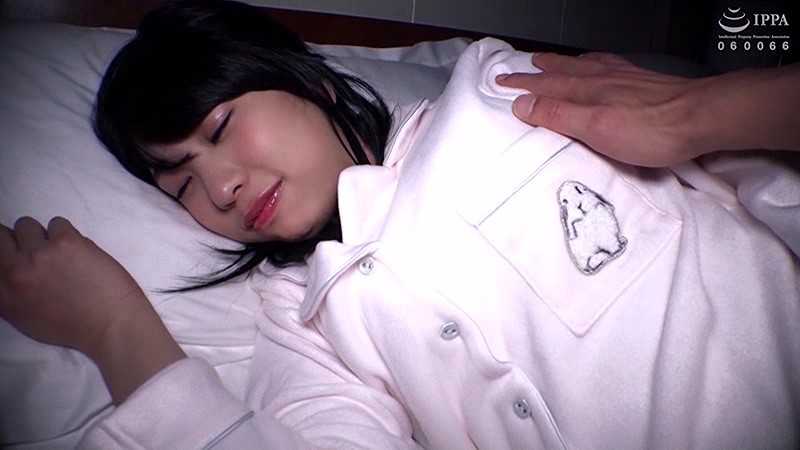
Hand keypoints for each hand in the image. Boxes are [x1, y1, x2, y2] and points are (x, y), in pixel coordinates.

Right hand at [0, 216, 184, 403]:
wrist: (111, 325)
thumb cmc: (74, 325)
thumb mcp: (25, 316)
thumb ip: (9, 290)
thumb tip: (7, 267)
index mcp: (3, 293)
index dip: (5, 249)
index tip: (15, 250)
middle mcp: (14, 271)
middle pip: (2, 235)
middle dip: (18, 240)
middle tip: (38, 251)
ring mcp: (39, 254)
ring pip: (28, 224)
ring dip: (43, 236)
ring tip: (61, 253)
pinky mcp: (65, 241)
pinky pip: (58, 222)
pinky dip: (67, 233)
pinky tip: (78, 251)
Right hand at [496, 52, 701, 166]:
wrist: (701, 118)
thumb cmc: (652, 130)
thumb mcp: (595, 128)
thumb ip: (558, 115)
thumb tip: (523, 105)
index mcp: (585, 92)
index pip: (544, 88)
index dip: (522, 87)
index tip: (503, 84)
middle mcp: (601, 80)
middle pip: (560, 73)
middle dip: (536, 73)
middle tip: (519, 69)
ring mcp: (622, 79)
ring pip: (581, 66)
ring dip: (560, 65)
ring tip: (548, 62)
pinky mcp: (640, 82)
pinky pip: (606, 65)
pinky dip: (591, 62)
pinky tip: (596, 64)